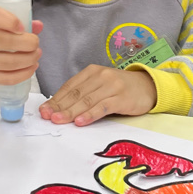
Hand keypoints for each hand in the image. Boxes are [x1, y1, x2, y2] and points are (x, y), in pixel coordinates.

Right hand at [0, 6, 43, 86]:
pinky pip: (7, 78)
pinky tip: (31, 67)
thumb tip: (38, 25)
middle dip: (28, 42)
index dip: (10, 20)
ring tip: (36, 54)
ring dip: (30, 59)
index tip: (22, 27)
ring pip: (9, 62)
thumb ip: (10, 22)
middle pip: (5, 41)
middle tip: (35, 43)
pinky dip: (24, 74)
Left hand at [39, 66, 156, 125]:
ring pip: (87, 100)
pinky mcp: (121, 97)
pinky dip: (90, 115)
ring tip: (59, 120)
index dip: (55, 99)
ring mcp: (112, 86)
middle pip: (76, 93)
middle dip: (59, 106)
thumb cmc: (120, 89)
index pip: (69, 86)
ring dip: (71, 112)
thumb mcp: (100, 86)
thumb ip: (83, 94)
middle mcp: (100, 76)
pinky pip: (102, 107)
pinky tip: (80, 122)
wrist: (148, 87)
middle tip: (47, 117)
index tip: (44, 110)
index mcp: (91, 72)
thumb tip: (59, 108)